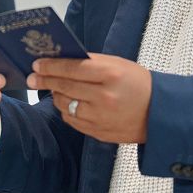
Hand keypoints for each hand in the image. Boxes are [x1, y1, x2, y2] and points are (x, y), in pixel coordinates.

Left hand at [28, 53, 151, 143]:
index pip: (72, 68)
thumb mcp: (118, 64)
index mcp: (110, 74)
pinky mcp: (99, 133)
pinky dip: (66, 110)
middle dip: (45, 81)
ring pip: (66, 105)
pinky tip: (66, 103)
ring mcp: (101, 118)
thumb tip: (62, 60)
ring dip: (55, 95)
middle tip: (32, 77)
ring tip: (52, 88)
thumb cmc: (138, 83)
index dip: (51, 66)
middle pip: (65, 87)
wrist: (160, 114)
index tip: (36, 64)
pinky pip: (73, 121)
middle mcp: (104, 97)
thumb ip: (91, 62)